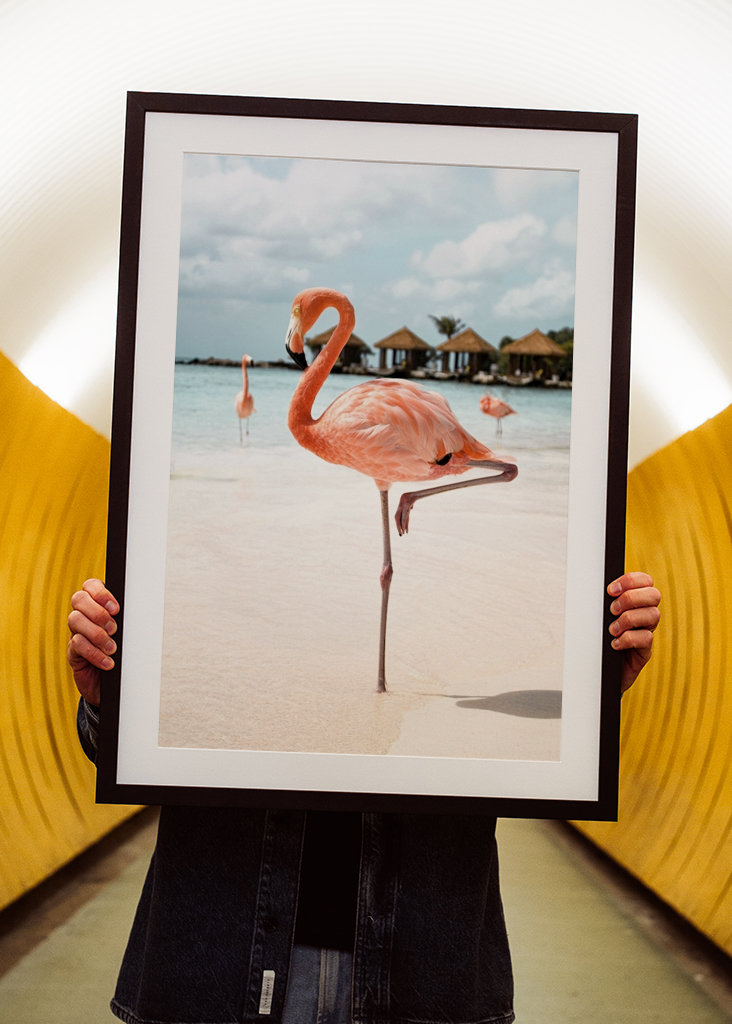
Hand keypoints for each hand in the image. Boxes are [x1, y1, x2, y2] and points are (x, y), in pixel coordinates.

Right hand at [67, 579, 119, 704]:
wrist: (116, 685)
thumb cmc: (125, 654)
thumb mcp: (129, 634)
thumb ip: (129, 620)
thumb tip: (141, 609)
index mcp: (98, 606)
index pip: (90, 585)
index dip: (100, 592)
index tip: (116, 608)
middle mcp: (84, 616)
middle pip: (78, 599)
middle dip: (98, 612)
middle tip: (114, 629)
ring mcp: (76, 633)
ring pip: (75, 620)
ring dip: (97, 634)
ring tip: (112, 648)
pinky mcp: (73, 652)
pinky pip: (77, 645)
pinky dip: (94, 653)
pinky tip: (107, 662)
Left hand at [607, 571, 660, 692]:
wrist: (598, 670)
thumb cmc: (598, 639)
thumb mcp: (600, 617)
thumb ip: (604, 602)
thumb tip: (593, 586)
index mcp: (635, 602)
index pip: (645, 581)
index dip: (631, 581)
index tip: (610, 590)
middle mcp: (644, 615)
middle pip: (654, 595)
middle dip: (631, 598)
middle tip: (612, 610)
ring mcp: (646, 632)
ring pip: (653, 615)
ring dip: (628, 619)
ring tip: (612, 630)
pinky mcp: (644, 651)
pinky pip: (646, 638)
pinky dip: (628, 639)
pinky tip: (615, 643)